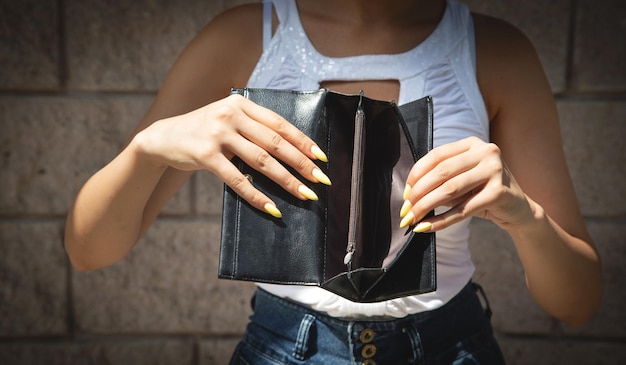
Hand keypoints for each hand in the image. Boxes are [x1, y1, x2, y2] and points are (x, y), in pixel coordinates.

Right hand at [132, 94, 330, 216]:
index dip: (303, 141)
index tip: (321, 157)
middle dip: (302, 163)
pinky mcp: (205, 155)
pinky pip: (237, 179)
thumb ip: (252, 126)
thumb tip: (290, 150)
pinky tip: (272, 208)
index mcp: (241, 105)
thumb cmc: (203, 131)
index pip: (279, 123)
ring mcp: (218, 135)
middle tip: (320, 179)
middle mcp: (230, 115)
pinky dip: (257, 196)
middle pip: (275, 142)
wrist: (162, 138)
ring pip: (261, 161)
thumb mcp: (227, 119)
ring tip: (305, 195)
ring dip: (287, 180)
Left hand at [400, 136, 534, 231]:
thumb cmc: (483, 193)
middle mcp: (486, 152)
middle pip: (441, 172)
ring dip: (426, 207)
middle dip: (418, 193)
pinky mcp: (499, 192)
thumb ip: (440, 181)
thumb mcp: (461, 180)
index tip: (405, 193)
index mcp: (472, 144)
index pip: (436, 156)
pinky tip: (426, 227)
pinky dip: (442, 221)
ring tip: (412, 220)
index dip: (416, 175)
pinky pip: (463, 210)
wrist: (518, 210)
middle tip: (405, 210)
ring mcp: (495, 170)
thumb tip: (409, 196)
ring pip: (450, 190)